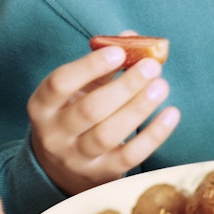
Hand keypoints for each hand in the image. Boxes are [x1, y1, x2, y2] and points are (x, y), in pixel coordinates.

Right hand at [29, 41, 179, 194]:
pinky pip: (130, 156)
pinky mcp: (102, 175)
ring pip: (108, 134)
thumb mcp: (77, 88)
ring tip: (161, 86)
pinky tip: (171, 114)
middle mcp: (54, 134)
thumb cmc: (72, 113)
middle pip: (90, 110)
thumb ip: (102, 64)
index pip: (60, 83)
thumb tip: (133, 38)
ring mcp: (76, 158)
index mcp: (42, 105)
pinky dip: (153, 135)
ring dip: (138, 108)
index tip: (119, 52)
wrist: (60, 167)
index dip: (90, 66)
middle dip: (124, 86)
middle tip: (151, 67)